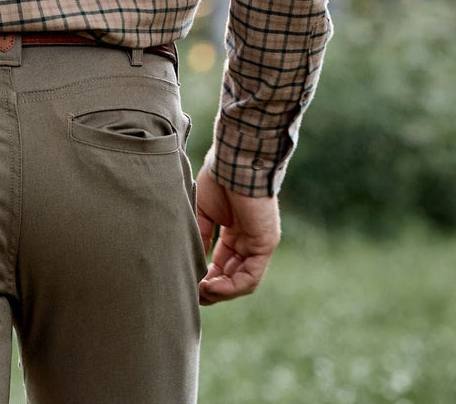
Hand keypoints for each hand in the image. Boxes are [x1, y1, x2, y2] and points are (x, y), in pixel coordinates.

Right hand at [194, 165, 281, 305]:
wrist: (235, 161)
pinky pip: (250, 277)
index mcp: (235, 231)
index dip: (206, 276)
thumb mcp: (203, 211)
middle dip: (213, 289)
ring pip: (242, 281)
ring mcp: (259, 244)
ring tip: (201, 292)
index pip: (223, 263)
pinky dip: (230, 287)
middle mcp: (249, 240)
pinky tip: (211, 286)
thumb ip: (202, 235)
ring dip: (220, 292)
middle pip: (232, 276)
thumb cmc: (218, 178)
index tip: (190, 283)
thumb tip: (193, 260)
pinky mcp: (265, 244)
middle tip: (194, 294)